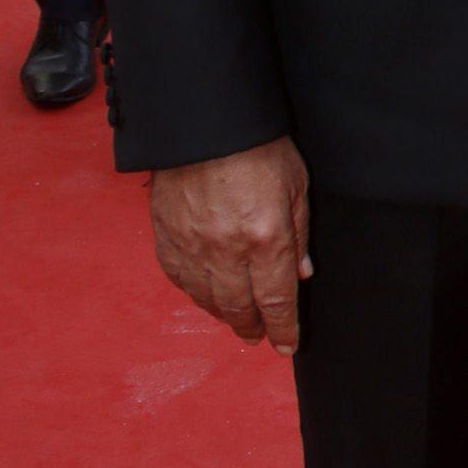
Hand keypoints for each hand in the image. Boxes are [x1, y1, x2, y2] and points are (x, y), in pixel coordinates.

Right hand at [150, 136, 311, 352]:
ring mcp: (193, 246)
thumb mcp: (295, 186)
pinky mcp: (166, 237)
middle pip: (240, 308)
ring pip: (207, 299)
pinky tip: (205, 294)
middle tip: (258, 335)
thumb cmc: (258, 148)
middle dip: (252, 327)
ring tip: (235, 319)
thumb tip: (301, 274)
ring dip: (223, 314)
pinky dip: (194, 293)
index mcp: (266, 239)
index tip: (287, 344)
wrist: (204, 123)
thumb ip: (299, 234)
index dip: (283, 328)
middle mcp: (228, 251)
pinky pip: (180, 279)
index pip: (276, 301)